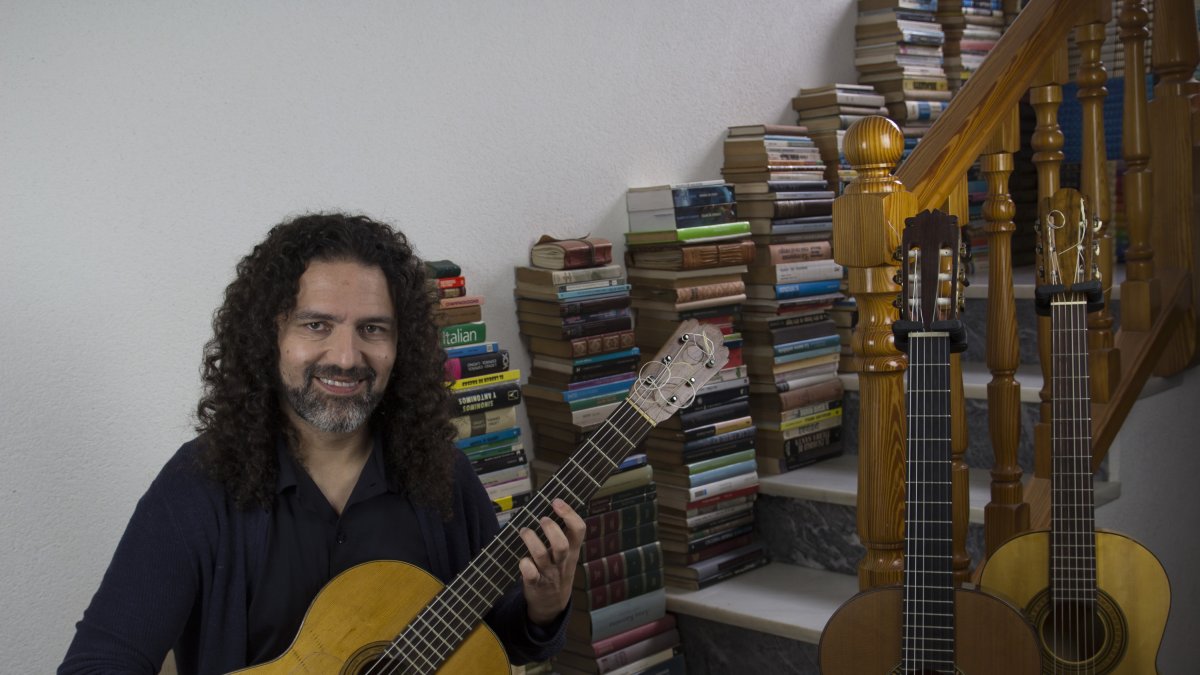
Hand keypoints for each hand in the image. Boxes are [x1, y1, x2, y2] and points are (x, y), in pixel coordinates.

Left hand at [517, 498, 585, 625]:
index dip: (569, 514)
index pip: (579, 530)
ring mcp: (549, 573)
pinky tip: (522, 559)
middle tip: (542, 519)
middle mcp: (562, 561)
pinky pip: (530, 575)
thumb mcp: (567, 554)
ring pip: (542, 556)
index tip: (556, 501)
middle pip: (561, 544)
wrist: (552, 604)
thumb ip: (562, 535)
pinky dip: (525, 565)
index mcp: (572, 550)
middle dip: (551, 529)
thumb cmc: (557, 570)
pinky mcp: (535, 584)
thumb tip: (547, 507)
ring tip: (524, 531)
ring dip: (531, 541)